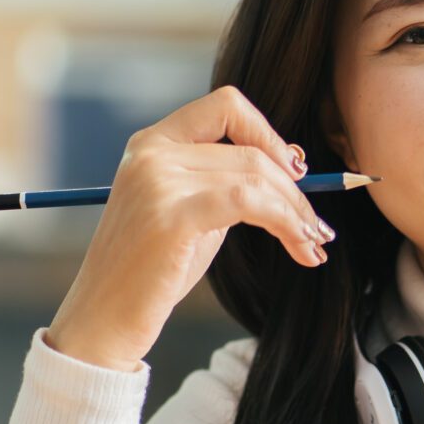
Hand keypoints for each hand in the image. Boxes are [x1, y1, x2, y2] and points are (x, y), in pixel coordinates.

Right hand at [44, 86, 330, 371]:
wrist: (106, 317)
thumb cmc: (152, 270)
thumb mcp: (192, 211)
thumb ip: (227, 181)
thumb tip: (291, 159)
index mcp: (152, 142)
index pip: (226, 105)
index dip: (268, 133)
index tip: (294, 171)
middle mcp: (151, 152)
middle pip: (251, 150)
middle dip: (295, 190)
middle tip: (317, 227)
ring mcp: (158, 180)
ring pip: (257, 176)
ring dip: (297, 213)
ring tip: (313, 244)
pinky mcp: (172, 215)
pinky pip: (250, 203)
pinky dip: (286, 223)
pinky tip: (301, 248)